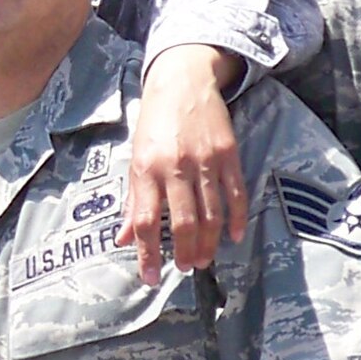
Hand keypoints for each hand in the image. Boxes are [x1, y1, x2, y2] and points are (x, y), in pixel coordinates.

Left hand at [125, 43, 247, 285]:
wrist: (182, 81)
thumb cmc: (154, 123)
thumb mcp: (135, 158)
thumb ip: (133, 200)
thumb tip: (123, 239)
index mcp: (146, 170)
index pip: (144, 221)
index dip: (147, 254)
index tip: (150, 278)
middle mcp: (175, 167)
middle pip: (183, 223)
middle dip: (185, 252)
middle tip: (186, 268)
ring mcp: (204, 161)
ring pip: (211, 214)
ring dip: (209, 243)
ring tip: (205, 260)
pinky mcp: (228, 154)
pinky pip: (236, 194)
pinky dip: (237, 218)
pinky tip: (233, 236)